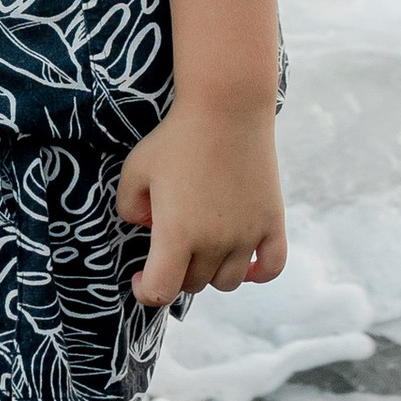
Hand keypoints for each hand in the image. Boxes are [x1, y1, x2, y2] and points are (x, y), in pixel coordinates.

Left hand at [117, 106, 287, 307]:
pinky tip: (245, 265)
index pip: (161, 292)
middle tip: (170, 246)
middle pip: (193, 284)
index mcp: (176, 235)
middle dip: (176, 272)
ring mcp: (247, 235)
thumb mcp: (135, 170)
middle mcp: (214, 243)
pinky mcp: (271, 222)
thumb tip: (145, 227)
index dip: (146, 292)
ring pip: (227, 281)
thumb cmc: (175, 137)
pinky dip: (257, 274)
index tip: (140, 276)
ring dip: (211, 272)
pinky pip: (271, 267)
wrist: (226, 108)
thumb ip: (129, 207)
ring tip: (202, 249)